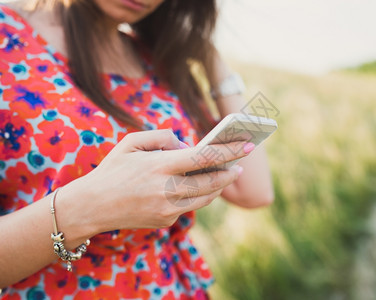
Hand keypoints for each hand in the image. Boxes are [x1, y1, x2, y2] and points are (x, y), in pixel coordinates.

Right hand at [59, 130, 248, 236]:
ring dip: (217, 187)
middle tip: (239, 165)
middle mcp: (166, 189)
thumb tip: (185, 145)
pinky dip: (196, 196)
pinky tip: (198, 187)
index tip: (247, 145)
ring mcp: (167, 209)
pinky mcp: (165, 221)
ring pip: (205, 198)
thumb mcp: (131, 143)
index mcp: (159, 166)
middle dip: (229, 172)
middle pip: (211, 182)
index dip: (229, 151)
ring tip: (224, 175)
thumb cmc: (112, 170)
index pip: (204, 157)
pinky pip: (188, 206)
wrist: (91, 207)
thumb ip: (161, 137)